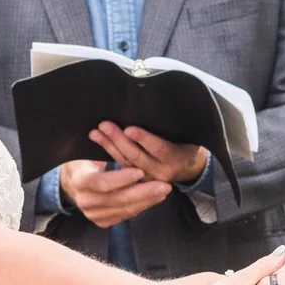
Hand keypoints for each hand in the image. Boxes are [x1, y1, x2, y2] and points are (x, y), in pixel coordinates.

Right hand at [58, 157, 170, 226]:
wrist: (71, 184)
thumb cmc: (83, 161)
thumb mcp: (86, 151)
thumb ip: (102, 148)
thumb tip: (114, 131)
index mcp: (79, 181)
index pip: (102, 182)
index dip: (122, 178)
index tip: (140, 171)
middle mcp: (85, 201)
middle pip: (118, 199)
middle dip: (144, 192)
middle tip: (164, 185)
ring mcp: (93, 214)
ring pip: (125, 210)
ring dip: (147, 200)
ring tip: (164, 190)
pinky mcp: (102, 221)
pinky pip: (126, 215)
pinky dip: (141, 206)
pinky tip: (154, 198)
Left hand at [90, 122, 208, 186]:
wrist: (189, 167)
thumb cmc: (187, 143)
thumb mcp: (188, 135)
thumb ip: (174, 127)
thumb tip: (161, 104)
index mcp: (175, 159)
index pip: (159, 148)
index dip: (144, 139)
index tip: (129, 129)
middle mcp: (161, 172)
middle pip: (137, 157)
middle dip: (119, 141)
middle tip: (105, 125)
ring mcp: (147, 179)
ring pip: (126, 162)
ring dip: (109, 146)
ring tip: (95, 132)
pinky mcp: (137, 180)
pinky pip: (121, 166)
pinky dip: (109, 152)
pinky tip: (98, 140)